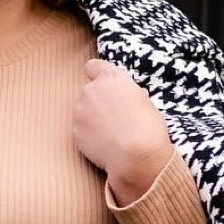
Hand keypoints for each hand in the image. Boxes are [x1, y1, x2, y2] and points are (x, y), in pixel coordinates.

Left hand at [72, 57, 174, 205]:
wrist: (137, 156)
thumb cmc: (147, 128)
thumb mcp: (145, 101)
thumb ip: (130, 93)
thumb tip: (128, 96)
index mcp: (111, 78)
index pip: (93, 67)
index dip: (97, 74)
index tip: (101, 84)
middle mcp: (91, 91)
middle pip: (89, 92)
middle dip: (98, 102)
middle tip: (115, 118)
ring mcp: (80, 112)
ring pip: (83, 112)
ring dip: (93, 119)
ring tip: (112, 134)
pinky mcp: (76, 132)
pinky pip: (82, 131)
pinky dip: (90, 136)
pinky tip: (105, 144)